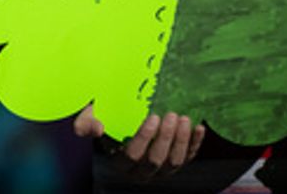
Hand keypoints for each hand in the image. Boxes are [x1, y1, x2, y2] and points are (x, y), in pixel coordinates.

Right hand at [74, 104, 205, 178]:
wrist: (123, 120)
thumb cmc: (105, 116)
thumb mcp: (91, 116)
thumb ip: (86, 121)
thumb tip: (95, 128)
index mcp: (119, 163)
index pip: (132, 156)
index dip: (144, 138)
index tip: (153, 117)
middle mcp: (140, 172)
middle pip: (156, 161)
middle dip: (165, 138)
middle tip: (171, 115)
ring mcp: (160, 170)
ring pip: (174, 163)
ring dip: (181, 141)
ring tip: (184, 119)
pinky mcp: (174, 163)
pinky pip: (188, 158)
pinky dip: (195, 144)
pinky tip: (199, 128)